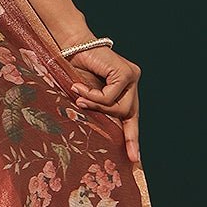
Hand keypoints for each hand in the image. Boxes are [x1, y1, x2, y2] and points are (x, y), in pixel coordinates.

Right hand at [63, 42, 141, 164]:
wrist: (71, 47)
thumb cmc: (75, 70)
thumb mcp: (88, 95)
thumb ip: (98, 108)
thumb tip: (103, 130)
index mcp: (125, 90)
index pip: (132, 118)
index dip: (132, 139)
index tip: (134, 159)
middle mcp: (133, 83)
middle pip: (127, 114)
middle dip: (104, 114)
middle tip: (81, 103)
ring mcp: (132, 77)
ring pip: (120, 108)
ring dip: (95, 104)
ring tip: (77, 93)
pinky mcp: (126, 73)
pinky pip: (110, 98)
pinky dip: (92, 96)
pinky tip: (79, 86)